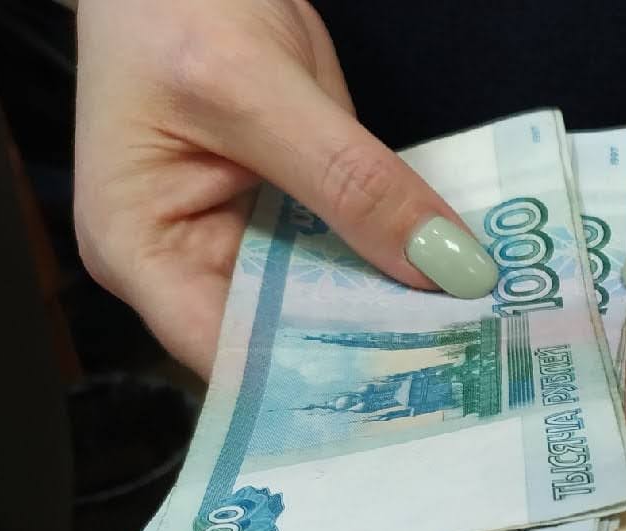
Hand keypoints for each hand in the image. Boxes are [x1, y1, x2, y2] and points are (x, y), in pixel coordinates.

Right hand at [73, 0, 497, 377]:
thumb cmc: (173, 7)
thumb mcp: (258, 89)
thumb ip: (352, 181)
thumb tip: (448, 267)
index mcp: (142, 252)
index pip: (228, 354)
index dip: (314, 386)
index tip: (405, 397)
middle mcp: (192, 263)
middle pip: (288, 340)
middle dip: (374, 355)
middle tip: (470, 379)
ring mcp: (247, 238)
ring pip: (334, 302)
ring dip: (402, 315)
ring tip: (483, 346)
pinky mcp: (297, 210)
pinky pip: (357, 251)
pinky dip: (404, 264)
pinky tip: (464, 286)